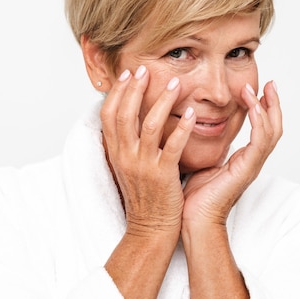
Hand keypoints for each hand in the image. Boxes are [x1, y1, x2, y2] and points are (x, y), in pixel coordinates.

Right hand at [100, 65, 196, 235]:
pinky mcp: (163, 175)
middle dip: (135, 88)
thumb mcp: (125, 168)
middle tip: (147, 69)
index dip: (117, 92)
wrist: (150, 229)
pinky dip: (182, 127)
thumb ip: (123, 145)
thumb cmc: (143, 198)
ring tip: (174, 83)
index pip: (109, 115)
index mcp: (115, 153)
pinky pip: (173, 146)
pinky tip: (191, 113)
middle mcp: (126, 156)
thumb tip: (122, 121)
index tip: (128, 74)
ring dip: (162, 101)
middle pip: (125, 114)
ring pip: (149, 125)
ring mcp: (143, 165)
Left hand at [182, 80, 281, 226]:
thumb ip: (205, 145)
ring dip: (266, 108)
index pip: (261, 129)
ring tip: (257, 89)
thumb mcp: (201, 162)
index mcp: (242, 160)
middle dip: (273, 104)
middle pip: (274, 127)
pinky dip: (259, 122)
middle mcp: (251, 162)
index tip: (257, 88)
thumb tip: (192, 125)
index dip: (262, 109)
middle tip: (269, 83)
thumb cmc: (194, 197)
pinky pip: (260, 142)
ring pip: (271, 132)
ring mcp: (251, 166)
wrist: (193, 221)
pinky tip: (252, 107)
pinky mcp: (246, 170)